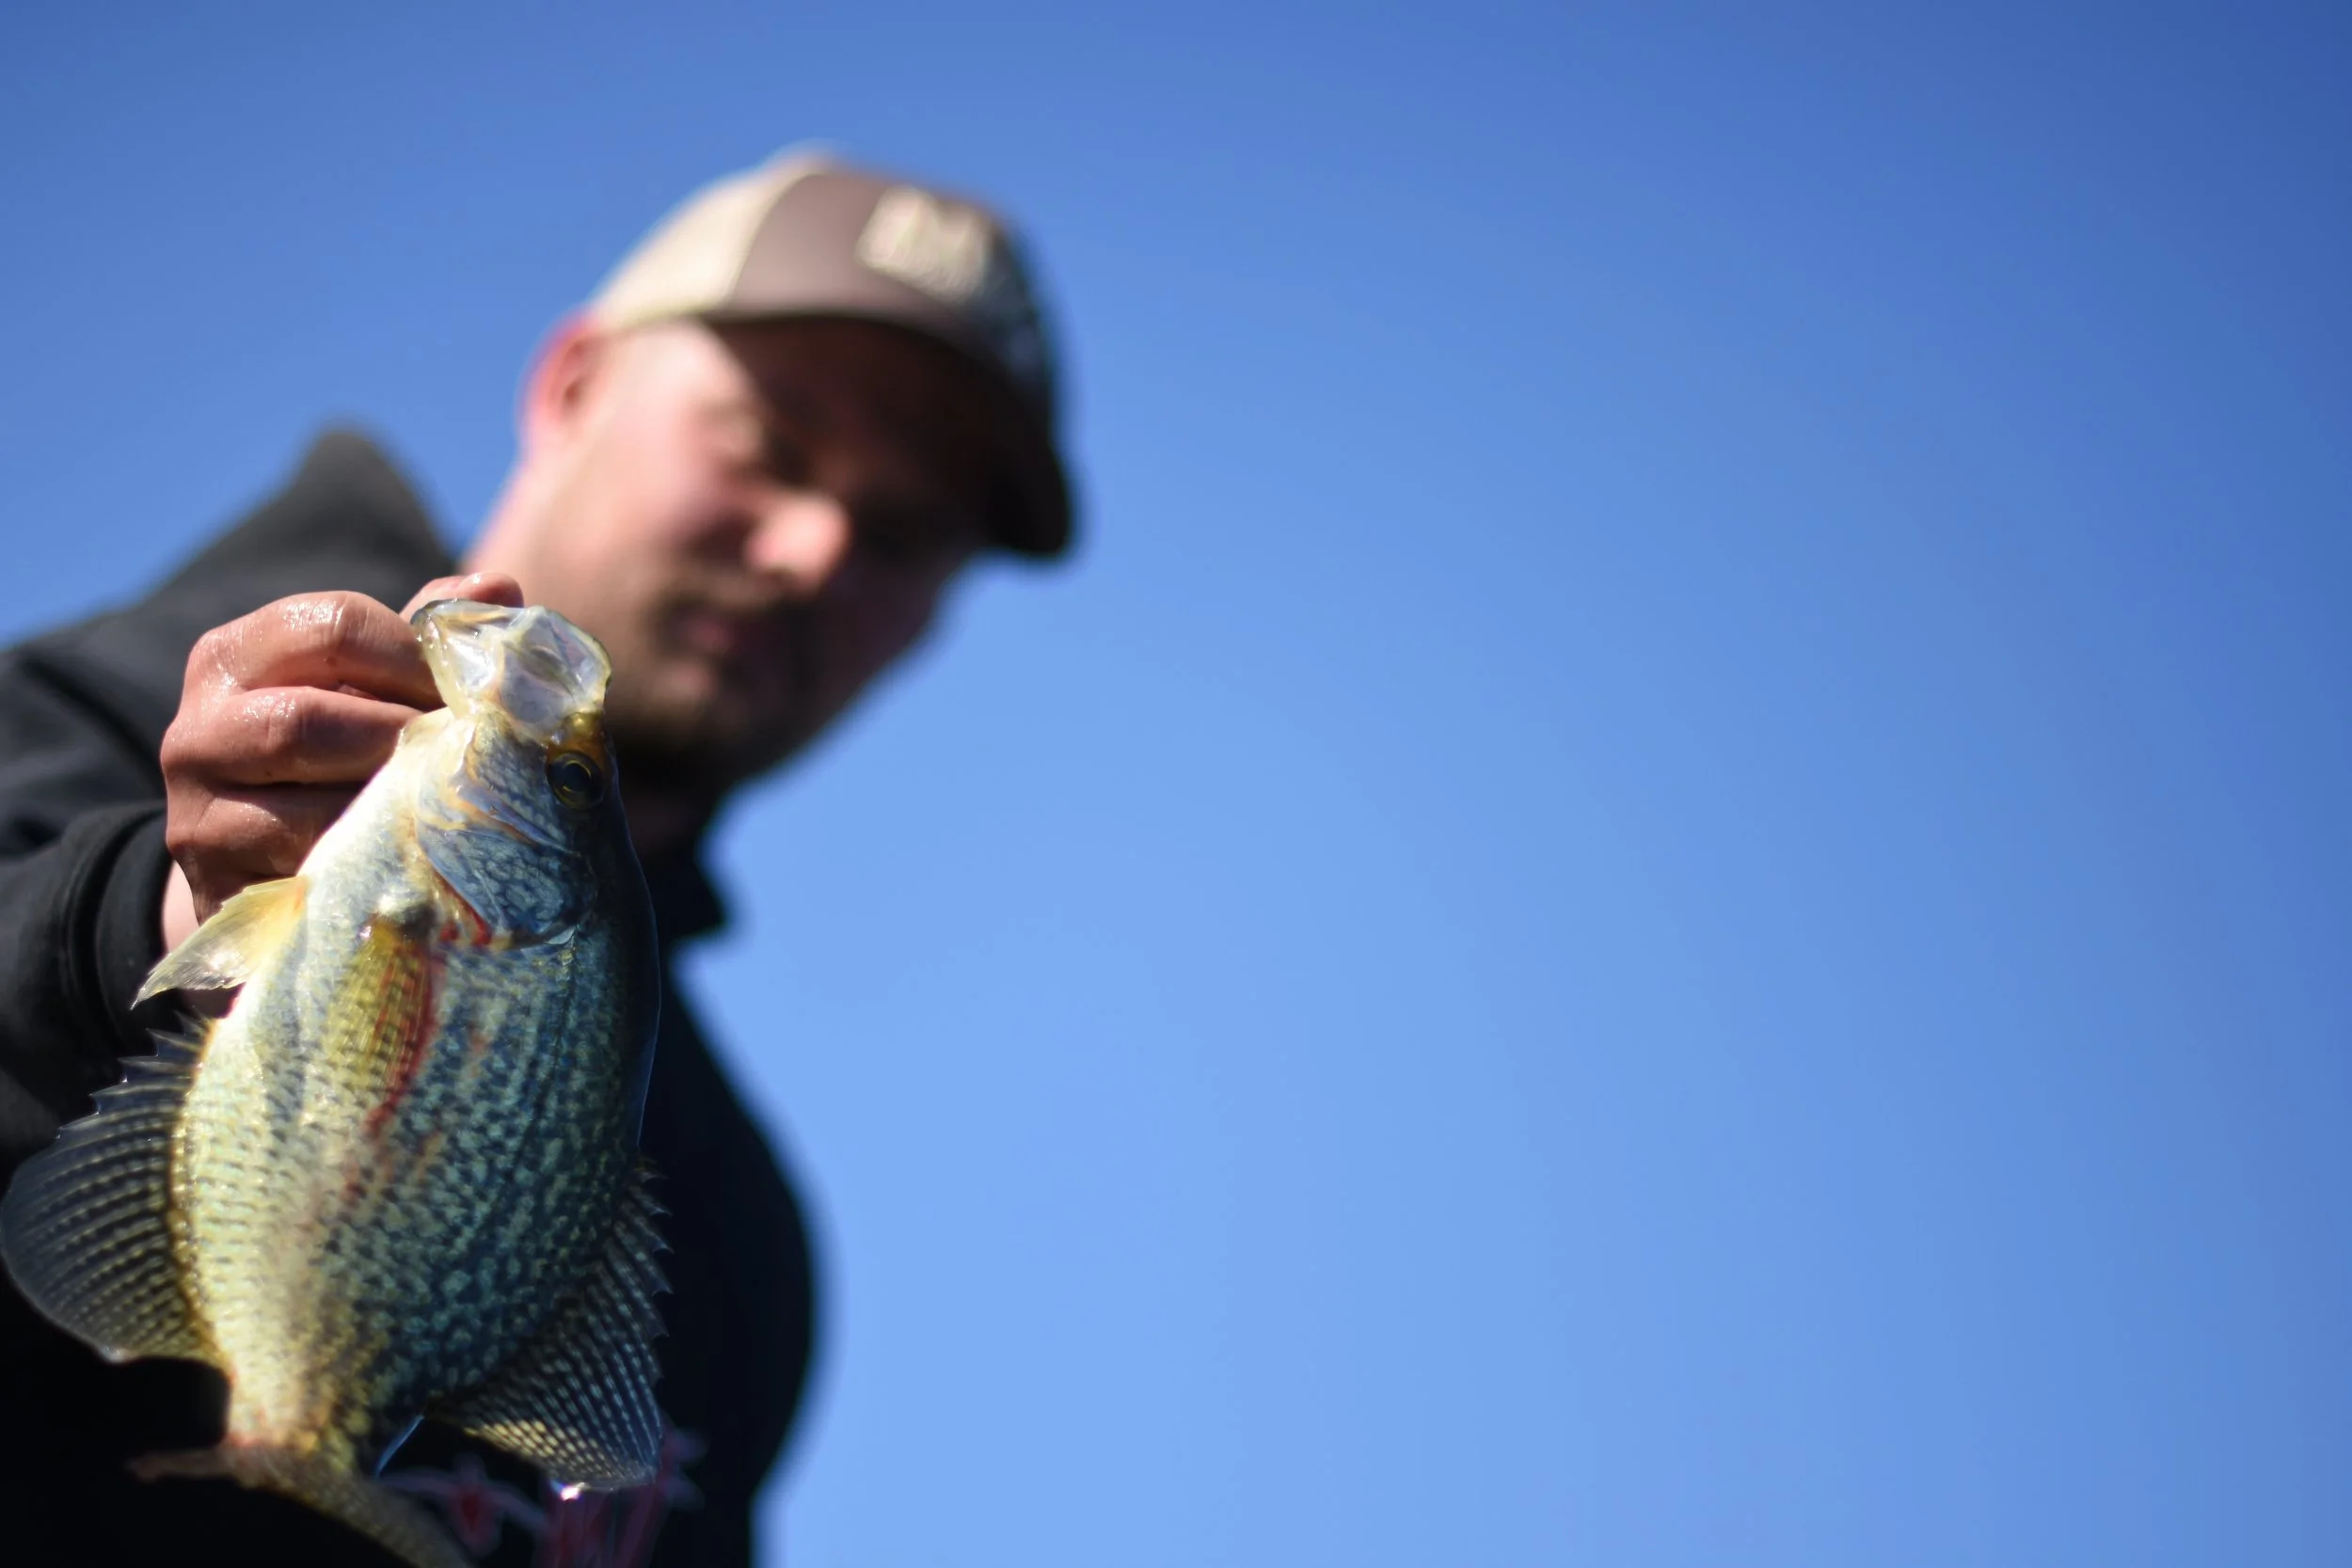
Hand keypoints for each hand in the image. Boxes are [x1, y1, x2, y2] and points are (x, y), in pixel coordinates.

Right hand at [157, 572, 523, 951]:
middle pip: (307, 721)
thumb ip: (428, 635)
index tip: (469, 694)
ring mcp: (198, 818)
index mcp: (233, 656)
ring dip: (397, 812)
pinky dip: (378, 868)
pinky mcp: (219, 890)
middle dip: (404, 740)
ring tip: (452, 813)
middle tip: (468, 761)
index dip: (417, 658)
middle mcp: (196, 731)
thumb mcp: (377, 685)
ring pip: (309, 807)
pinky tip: (420, 862)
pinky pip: (315, 876)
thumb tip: (497, 586)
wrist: (276, 866)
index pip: (334, 625)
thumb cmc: (346, 753)